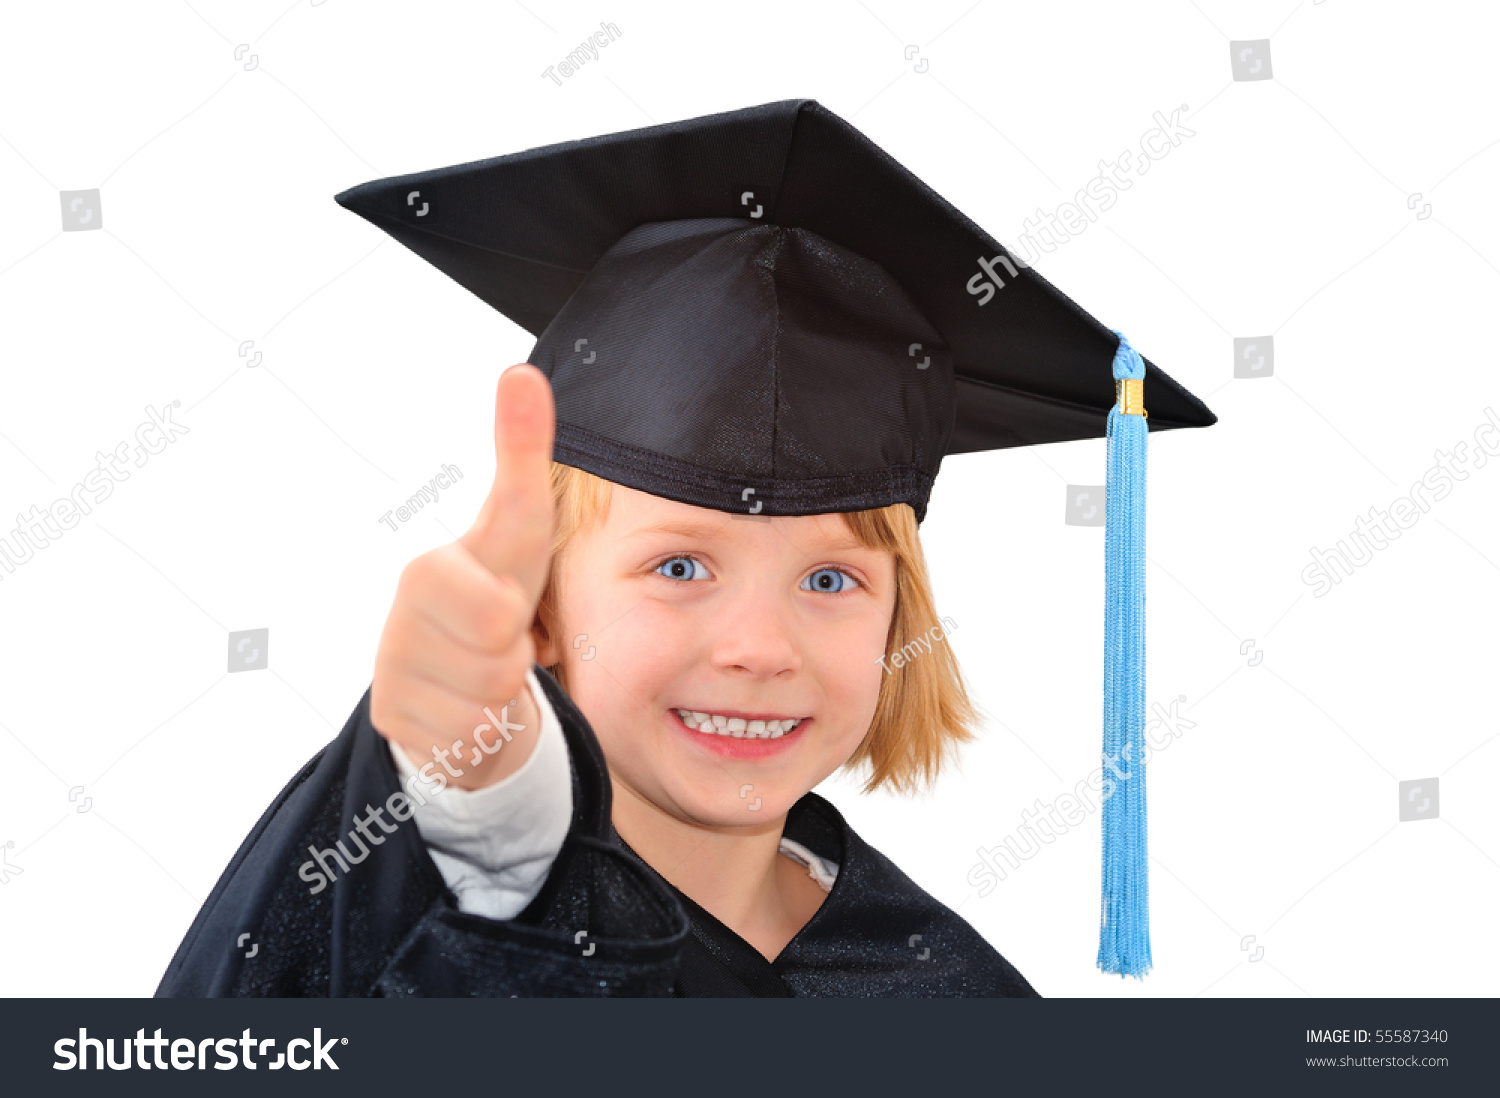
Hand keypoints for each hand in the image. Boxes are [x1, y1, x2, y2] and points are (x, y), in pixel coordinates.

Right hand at [370, 364, 555, 790]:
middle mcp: (400, 619)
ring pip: (490, 697)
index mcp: (428, 572)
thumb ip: (520, 451)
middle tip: (500, 640)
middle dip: (516, 651)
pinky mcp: (392, 723)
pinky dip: (480, 728)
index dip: (510, 611)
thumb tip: (521, 369)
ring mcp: (391, 673)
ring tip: (481, 670)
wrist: (459, 679)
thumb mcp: (520, 530)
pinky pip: (470, 736)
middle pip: (499, 652)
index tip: (503, 609)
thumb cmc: (495, 596)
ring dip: (502, 691)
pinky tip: (462, 705)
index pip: (492, 604)